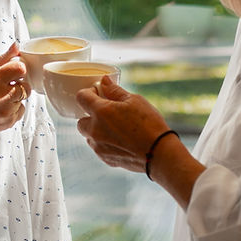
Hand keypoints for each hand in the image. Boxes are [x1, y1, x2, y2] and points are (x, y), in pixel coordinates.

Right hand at [0, 43, 30, 143]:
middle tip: (4, 85)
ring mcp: (6, 111)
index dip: (17, 68)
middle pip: (26, 84)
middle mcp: (0, 97)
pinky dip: (14, 107)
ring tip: (0, 97)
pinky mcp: (10, 122)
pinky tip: (0, 108)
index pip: (20, 68)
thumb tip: (16, 47)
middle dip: (18, 83)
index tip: (11, 71)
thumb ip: (1, 60)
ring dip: (16, 95)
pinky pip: (21, 109)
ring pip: (25, 96)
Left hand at [77, 76, 205, 208]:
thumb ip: (115, 91)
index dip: (89, 93)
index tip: (98, 93)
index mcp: (101, 112)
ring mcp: (98, 146)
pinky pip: (98, 148)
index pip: (81, 97)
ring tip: (117, 129)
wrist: (159, 154)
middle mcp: (95, 130)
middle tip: (108, 113)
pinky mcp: (105, 159)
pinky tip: (121, 141)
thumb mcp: (134, 101)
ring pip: (89, 136)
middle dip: (91, 116)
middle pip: (81, 120)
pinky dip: (104, 143)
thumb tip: (104, 81)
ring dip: (97, 131)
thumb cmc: (149, 124)